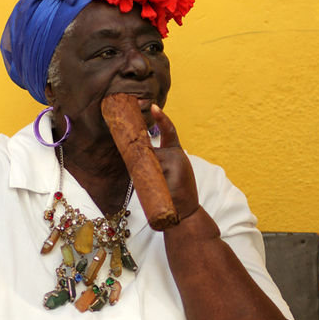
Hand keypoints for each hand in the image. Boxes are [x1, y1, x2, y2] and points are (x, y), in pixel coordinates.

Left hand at [151, 104, 199, 220]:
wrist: (185, 213)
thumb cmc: (172, 194)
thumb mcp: (166, 173)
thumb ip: (156, 160)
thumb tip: (133, 153)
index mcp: (176, 152)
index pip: (169, 130)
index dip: (161, 118)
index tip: (152, 107)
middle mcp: (178, 154)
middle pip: (150, 149)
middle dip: (142, 160)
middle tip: (146, 173)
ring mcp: (176, 162)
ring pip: (150, 160)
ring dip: (146, 174)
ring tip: (159, 187)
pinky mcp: (174, 170)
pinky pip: (153, 170)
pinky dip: (151, 179)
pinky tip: (162, 188)